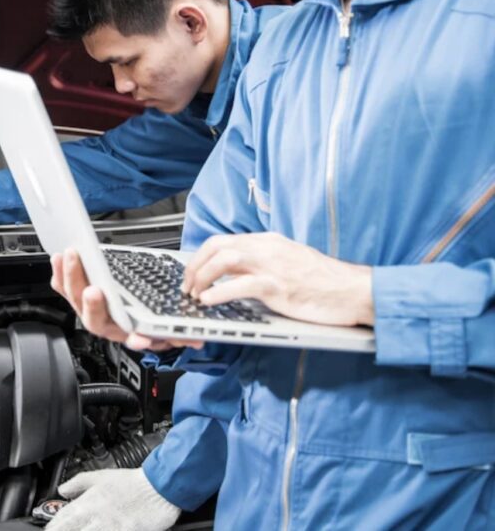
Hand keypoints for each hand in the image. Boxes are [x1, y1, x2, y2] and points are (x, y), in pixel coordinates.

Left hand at [47, 468, 180, 530]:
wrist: (158, 488)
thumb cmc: (132, 483)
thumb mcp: (100, 476)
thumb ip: (78, 483)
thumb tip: (62, 489)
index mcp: (87, 502)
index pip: (61, 520)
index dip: (53, 528)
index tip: (50, 530)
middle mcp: (96, 517)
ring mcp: (110, 528)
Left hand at [50, 249, 202, 351]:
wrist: (130, 312)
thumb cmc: (145, 318)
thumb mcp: (165, 327)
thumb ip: (177, 333)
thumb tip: (195, 339)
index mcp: (125, 331)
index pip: (127, 337)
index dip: (132, 337)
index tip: (138, 336)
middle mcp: (104, 322)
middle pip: (93, 317)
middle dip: (93, 303)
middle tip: (94, 289)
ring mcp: (88, 308)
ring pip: (75, 297)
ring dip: (71, 278)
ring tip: (71, 258)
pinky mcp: (77, 293)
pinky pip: (63, 285)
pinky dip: (60, 272)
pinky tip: (59, 258)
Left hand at [183, 232, 374, 325]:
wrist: (356, 291)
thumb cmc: (326, 282)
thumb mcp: (290, 262)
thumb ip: (264, 264)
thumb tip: (237, 274)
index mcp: (268, 242)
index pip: (223, 241)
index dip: (200, 257)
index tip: (191, 273)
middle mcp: (267, 248)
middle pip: (217, 247)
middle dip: (194, 266)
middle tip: (186, 286)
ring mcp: (273, 266)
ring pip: (225, 260)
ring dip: (202, 277)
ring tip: (194, 294)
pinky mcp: (279, 286)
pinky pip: (241, 285)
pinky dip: (219, 292)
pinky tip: (208, 301)